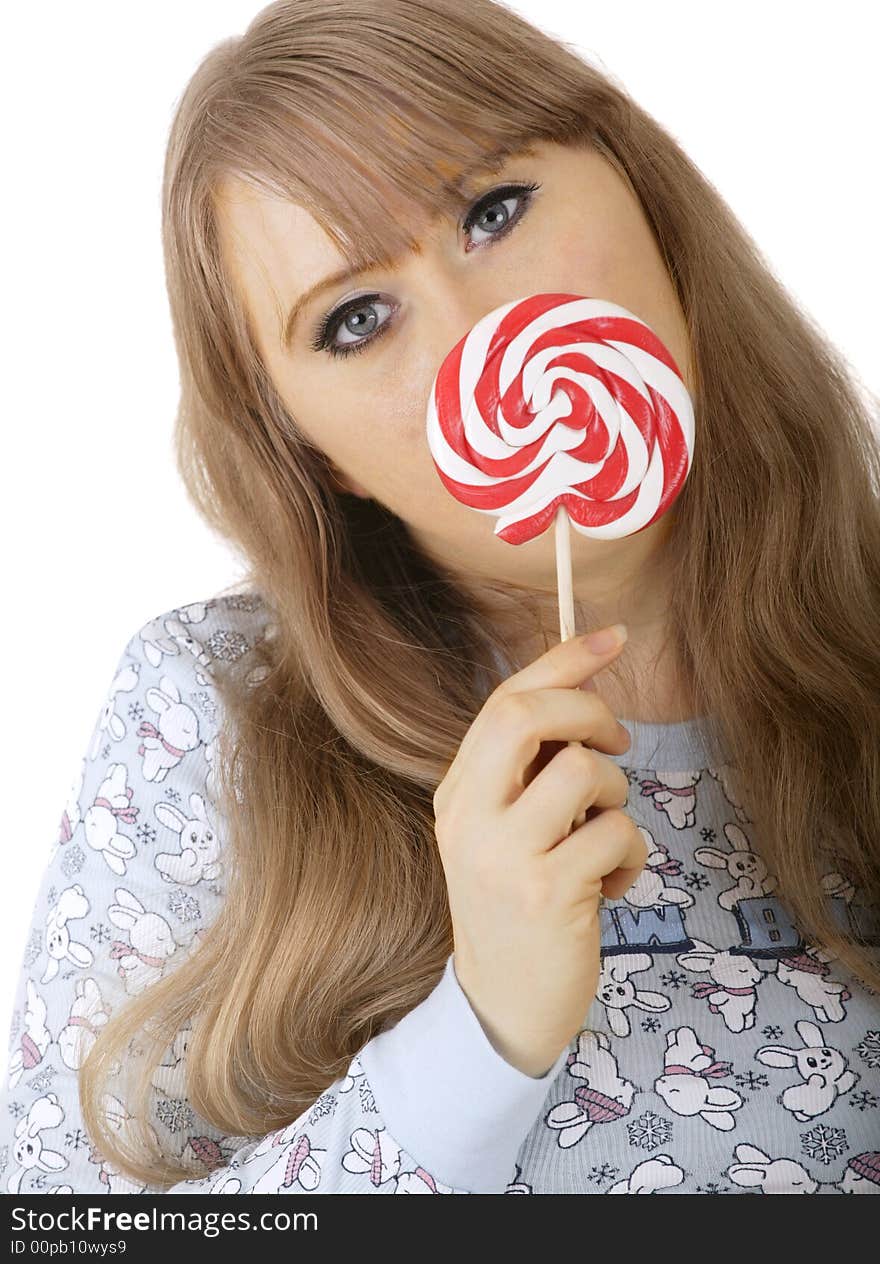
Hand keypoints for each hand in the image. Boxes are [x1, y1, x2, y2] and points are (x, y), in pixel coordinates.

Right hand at [432, 627, 647, 1075]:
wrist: (502, 1003)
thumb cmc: (518, 904)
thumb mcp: (505, 829)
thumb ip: (529, 769)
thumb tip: (584, 691)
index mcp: (458, 790)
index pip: (505, 700)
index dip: (564, 660)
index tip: (613, 636)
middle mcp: (470, 815)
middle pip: (528, 714)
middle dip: (589, 711)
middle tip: (615, 742)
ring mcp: (504, 855)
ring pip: (582, 771)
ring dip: (615, 796)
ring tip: (604, 834)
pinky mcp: (546, 893)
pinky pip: (615, 835)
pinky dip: (630, 855)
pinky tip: (611, 886)